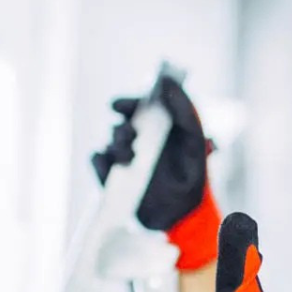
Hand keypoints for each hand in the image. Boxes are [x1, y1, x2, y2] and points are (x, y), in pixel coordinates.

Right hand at [91, 73, 220, 269]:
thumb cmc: (192, 173)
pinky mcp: (113, 179)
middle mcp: (137, 141)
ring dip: (116, 147)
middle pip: (117, 125)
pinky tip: (115, 168)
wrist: (185, 213)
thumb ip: (183, 107)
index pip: (134, 107)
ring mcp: (124, 161)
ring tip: (132, 159)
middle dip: (121, 129)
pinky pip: (97, 163)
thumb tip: (165, 79)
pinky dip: (101, 162)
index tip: (120, 106)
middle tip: (131, 136)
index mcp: (154, 127)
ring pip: (107, 144)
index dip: (125, 103)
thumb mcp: (194, 136)